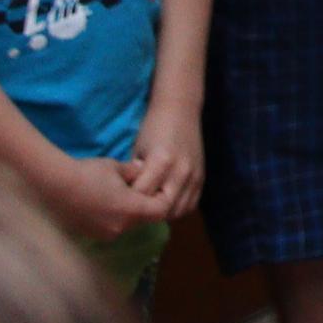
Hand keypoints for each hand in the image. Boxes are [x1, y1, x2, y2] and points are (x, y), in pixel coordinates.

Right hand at [44, 152, 167, 244]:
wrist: (54, 185)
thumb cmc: (88, 172)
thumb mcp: (116, 167)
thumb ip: (134, 171)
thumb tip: (143, 169)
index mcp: (131, 210)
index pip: (161, 210)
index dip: (162, 198)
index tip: (157, 186)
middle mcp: (120, 227)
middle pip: (143, 219)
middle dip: (143, 205)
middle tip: (136, 188)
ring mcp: (104, 234)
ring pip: (125, 224)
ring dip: (126, 212)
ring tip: (115, 194)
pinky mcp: (90, 235)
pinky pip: (110, 227)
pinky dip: (111, 217)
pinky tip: (100, 203)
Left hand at [122, 101, 203, 217]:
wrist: (180, 109)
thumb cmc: (153, 127)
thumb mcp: (137, 150)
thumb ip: (135, 176)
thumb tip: (128, 197)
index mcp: (162, 161)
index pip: (142, 196)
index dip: (128, 200)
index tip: (121, 198)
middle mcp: (181, 171)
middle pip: (162, 209)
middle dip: (146, 211)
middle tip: (135, 207)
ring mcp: (194, 176)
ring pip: (177, 211)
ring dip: (162, 212)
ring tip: (150, 206)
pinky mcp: (202, 178)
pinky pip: (190, 204)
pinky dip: (177, 208)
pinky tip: (166, 202)